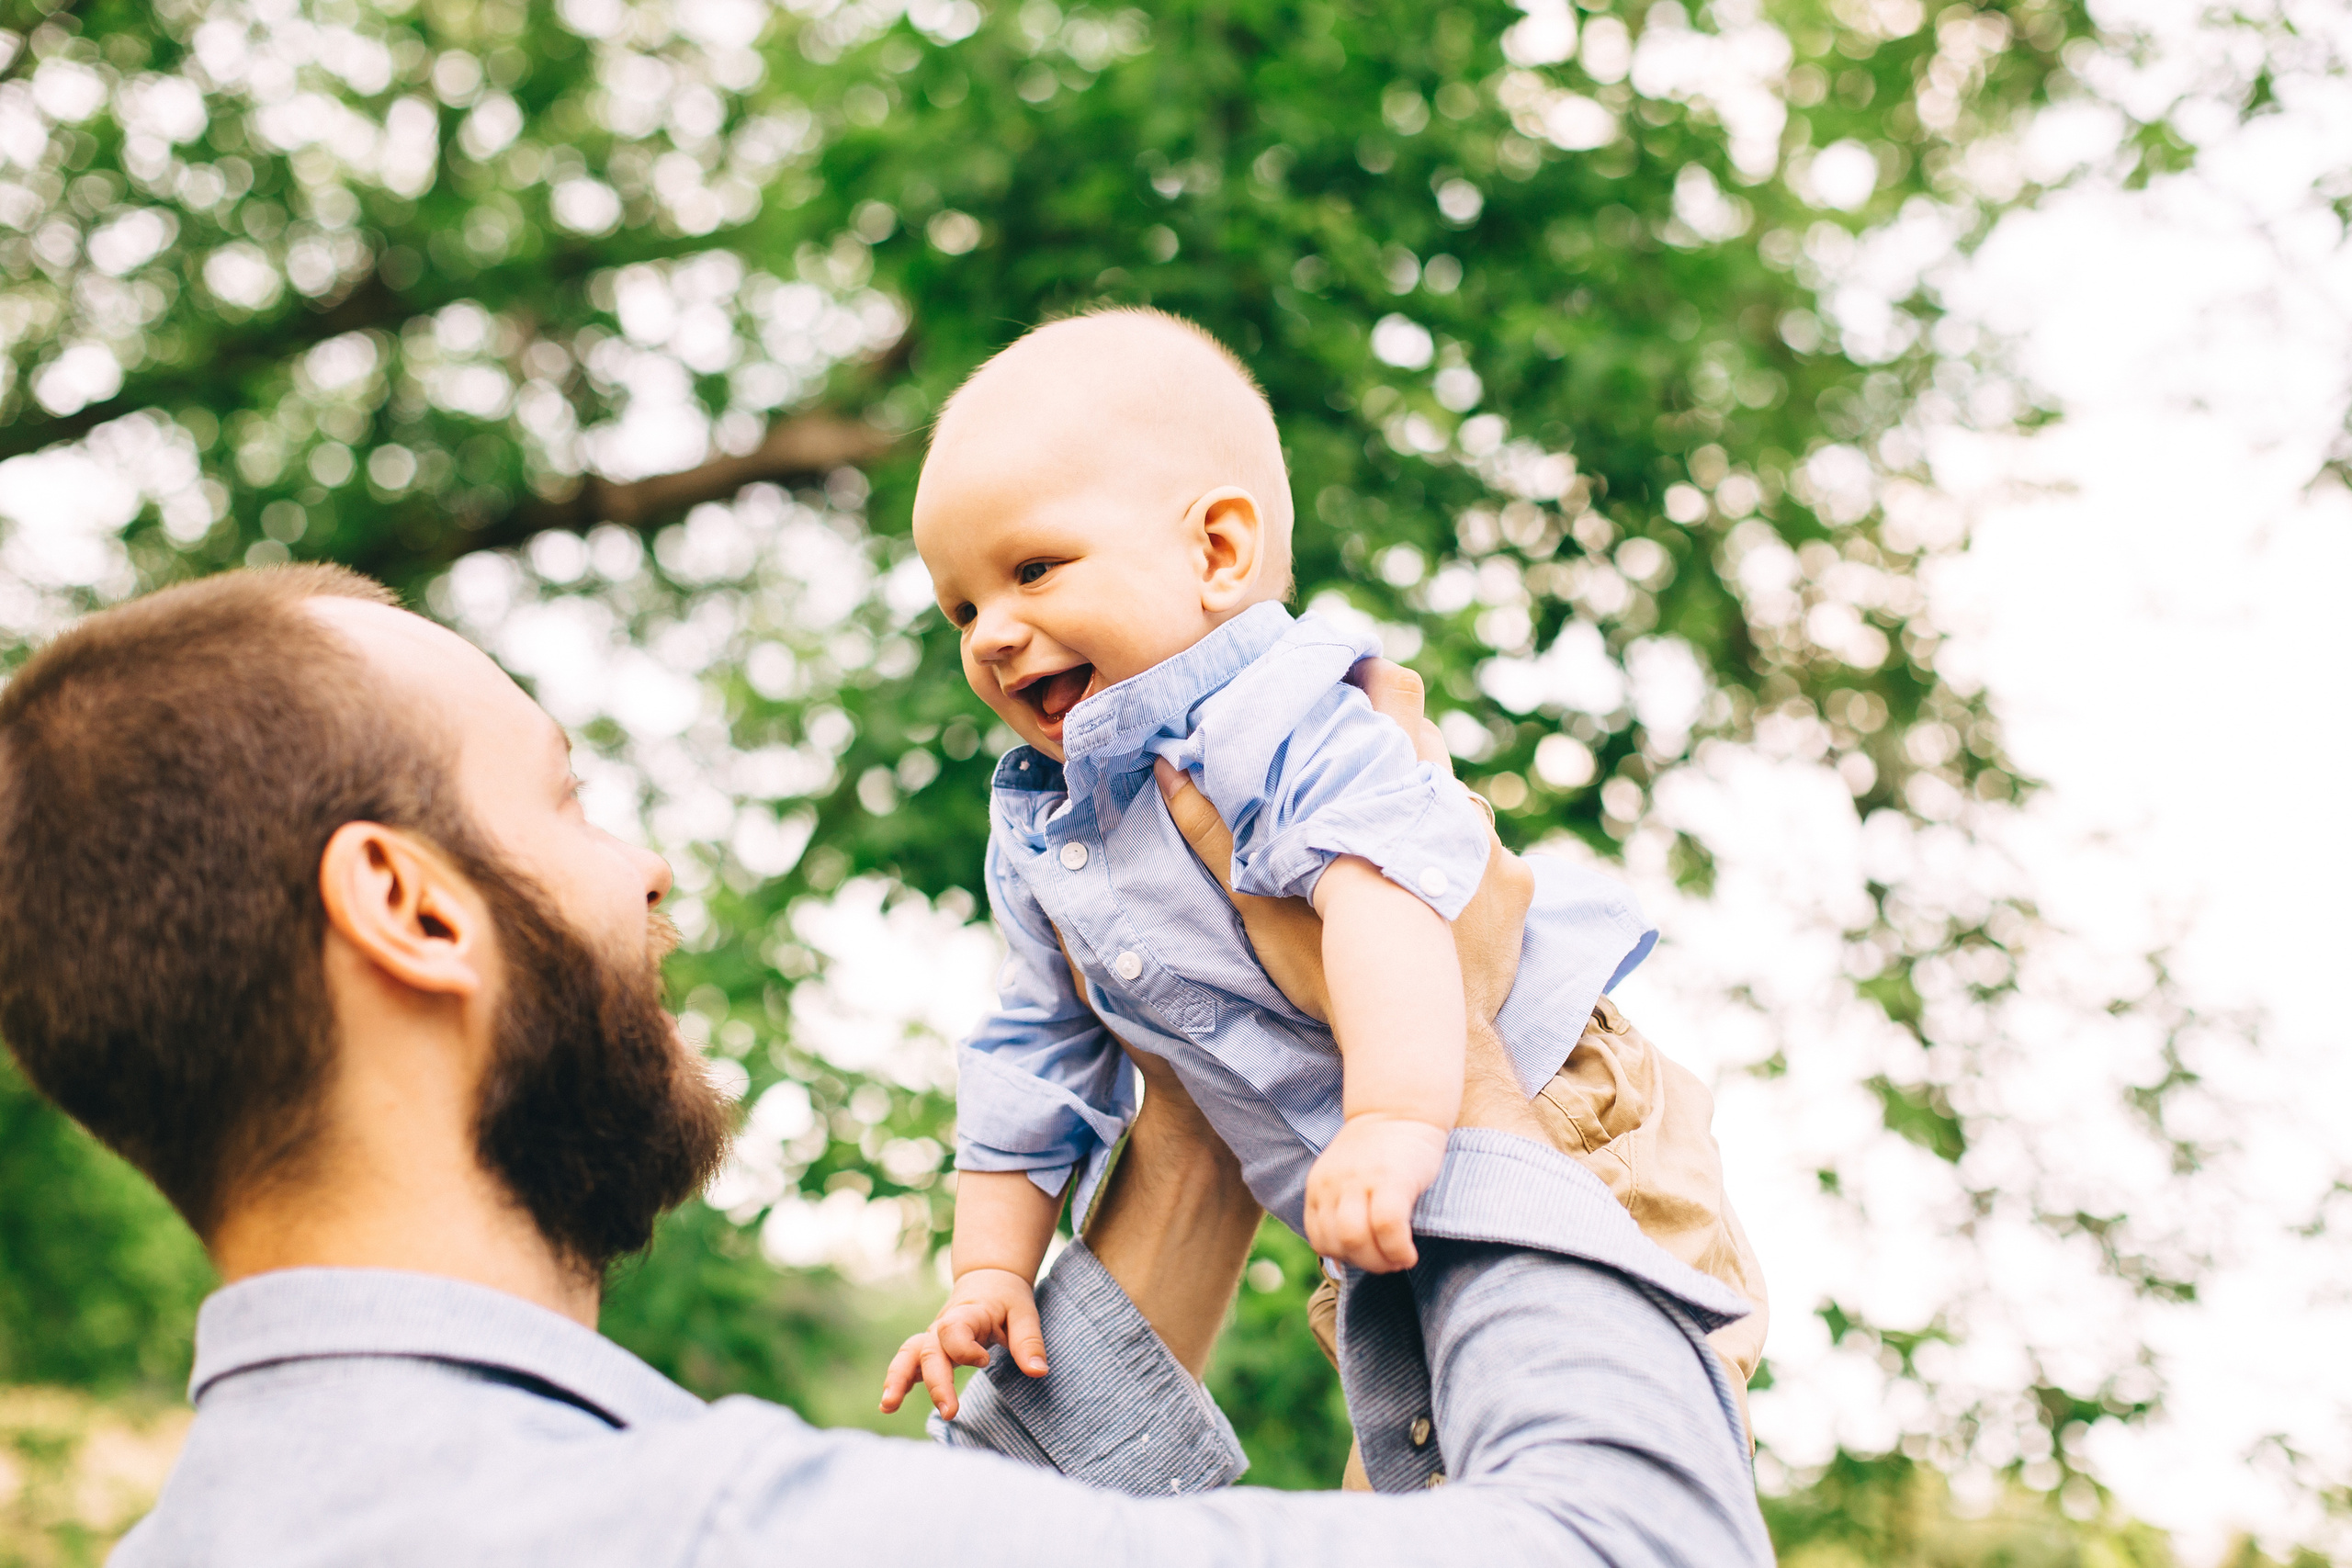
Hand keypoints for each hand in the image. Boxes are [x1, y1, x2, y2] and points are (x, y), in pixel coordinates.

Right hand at [878, 1267, 1044, 1419]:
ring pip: (908, 1355)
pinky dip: (897, 1381)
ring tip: (888, 1406)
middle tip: (949, 1412)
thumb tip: (1038, 1372)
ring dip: (897, 1379)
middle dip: (936, 1382)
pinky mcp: (930, 1349)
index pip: (954, 1330)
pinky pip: (907, 1362)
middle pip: (930, 1352)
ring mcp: (933, 1338)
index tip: (985, 1361)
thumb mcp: (1024, 1313)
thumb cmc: (1008, 1299)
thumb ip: (1029, 1342)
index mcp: (967, 1314)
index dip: (964, 1348)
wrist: (988, 1279)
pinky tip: (888, 1405)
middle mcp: (943, 1326)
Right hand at [1155, 657, 1533, 1029]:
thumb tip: (1170, 766)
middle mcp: (1449, 802)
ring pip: (1454, 796)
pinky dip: (1455, 859)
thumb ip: (1216, 833)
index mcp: (1387, 791)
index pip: (1396, 695)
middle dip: (1392, 747)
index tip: (1346, 679)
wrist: (1428, 1043)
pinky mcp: (1518, 881)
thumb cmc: (1336, 974)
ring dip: (1421, 808)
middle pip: (1426, 741)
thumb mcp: (1262, 904)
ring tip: (1386, 842)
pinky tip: (1431, 890)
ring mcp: (1489, 842)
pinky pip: (1483, 849)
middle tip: (1353, 770)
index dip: (1373, 679)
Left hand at [1304, 1113, 1449, 1271]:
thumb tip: (1342, 1261)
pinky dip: (1398, 1250)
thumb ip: (1339, 1208)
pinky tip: (1408, 1253)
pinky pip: (1387, 1228)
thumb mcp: (1344, 1177)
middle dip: (1365, 1264)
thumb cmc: (1378, 1151)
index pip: (1319, 1238)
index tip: (1368, 1257)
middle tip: (1388, 1263)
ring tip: (1398, 1259)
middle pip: (1337, 1243)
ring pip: (1356, 1240)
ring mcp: (1360, 1181)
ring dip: (1380, 1262)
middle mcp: (1333, 1184)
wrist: (1399, 1107)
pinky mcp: (1391, 1180)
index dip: (1344, 1257)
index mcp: (1318, 1186)